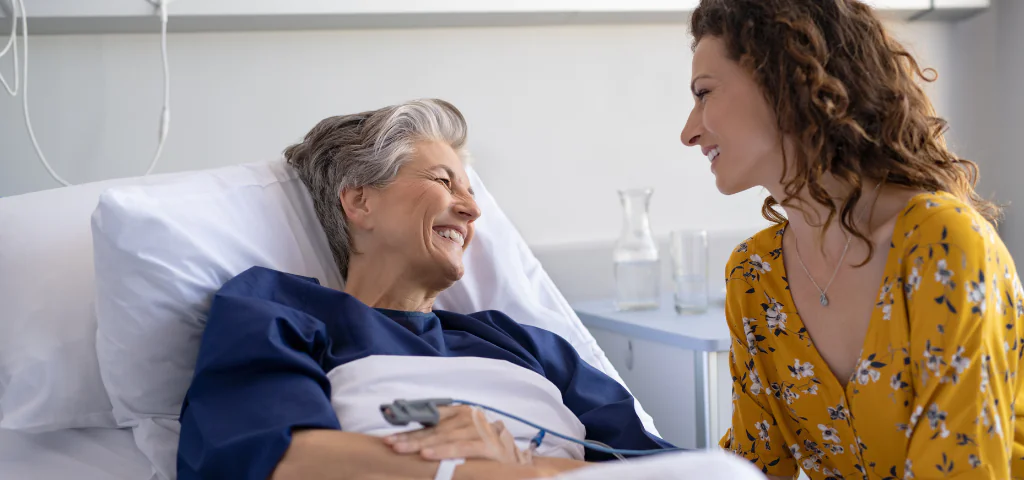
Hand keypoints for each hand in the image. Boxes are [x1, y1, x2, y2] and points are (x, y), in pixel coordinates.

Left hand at [383, 405, 531, 464]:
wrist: (514, 460)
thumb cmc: (483, 448)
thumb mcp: (461, 436)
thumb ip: (440, 434)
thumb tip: (409, 438)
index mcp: (460, 412)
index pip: (429, 418)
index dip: (408, 424)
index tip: (388, 431)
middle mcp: (469, 416)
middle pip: (433, 428)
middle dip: (409, 437)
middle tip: (389, 443)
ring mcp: (479, 429)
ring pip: (443, 437)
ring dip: (420, 444)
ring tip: (400, 448)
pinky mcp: (487, 445)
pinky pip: (460, 448)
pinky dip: (443, 452)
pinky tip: (426, 455)